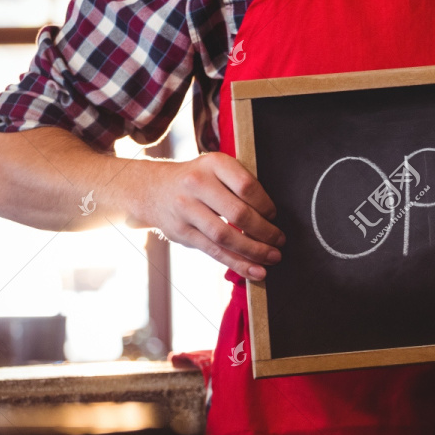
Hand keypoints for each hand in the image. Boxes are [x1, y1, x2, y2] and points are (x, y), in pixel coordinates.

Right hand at [136, 153, 284, 280]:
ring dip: (253, 251)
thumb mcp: (217, 169)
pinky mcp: (181, 232)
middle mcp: (196, 184)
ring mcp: (186, 209)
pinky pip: (214, 251)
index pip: (246, 186)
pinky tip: (254, 270)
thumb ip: (239, 186)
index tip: (274, 216)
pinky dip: (237, 263)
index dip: (265, 205)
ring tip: (272, 258)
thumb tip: (270, 218)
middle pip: (238, 213)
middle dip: (264, 232)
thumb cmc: (199, 180)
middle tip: (279, 241)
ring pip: (225, 236)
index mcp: (213, 163)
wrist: (154, 189)